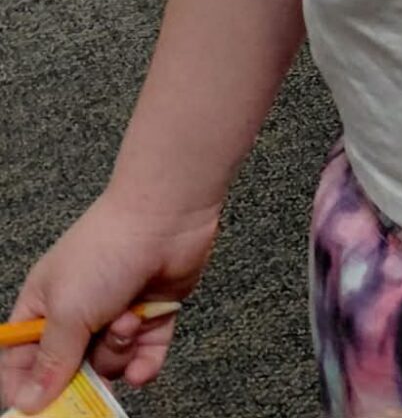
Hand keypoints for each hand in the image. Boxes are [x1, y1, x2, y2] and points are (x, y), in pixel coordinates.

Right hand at [1, 190, 220, 411]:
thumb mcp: (67, 311)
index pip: (22, 358)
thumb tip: (27, 403)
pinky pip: (145, 356)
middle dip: (82, 377)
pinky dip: (146, 361)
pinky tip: (146, 362)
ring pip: (109, 363)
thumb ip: (50, 361)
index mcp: (44, 305)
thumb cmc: (106, 252)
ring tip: (128, 322)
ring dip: (119, 351)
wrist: (166, 216)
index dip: (26, 386)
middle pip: (69, 369)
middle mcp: (78, 312)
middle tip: (91, 381)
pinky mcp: (152, 315)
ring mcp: (116, 313)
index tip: (37, 408)